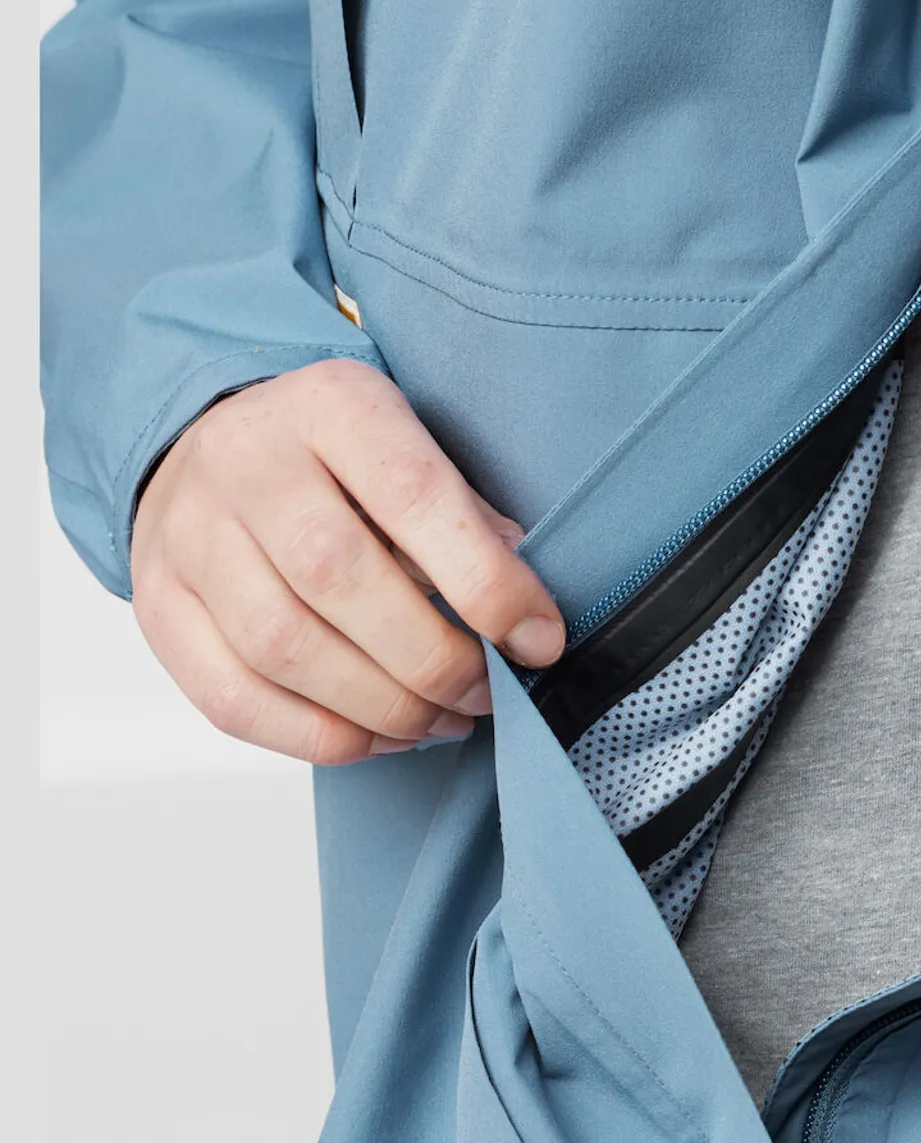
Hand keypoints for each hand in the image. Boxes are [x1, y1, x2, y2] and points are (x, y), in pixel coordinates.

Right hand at [130, 359, 564, 762]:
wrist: (217, 446)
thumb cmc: (346, 462)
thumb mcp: (416, 449)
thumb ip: (470, 520)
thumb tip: (524, 619)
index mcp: (332, 405)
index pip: (413, 495)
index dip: (486, 583)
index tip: (539, 641)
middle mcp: (246, 460)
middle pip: (339, 578)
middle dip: (433, 659)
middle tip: (486, 694)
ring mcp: (190, 534)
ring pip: (283, 648)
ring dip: (383, 707)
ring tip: (442, 720)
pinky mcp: (160, 605)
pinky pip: (234, 699)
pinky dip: (320, 736)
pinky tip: (379, 736)